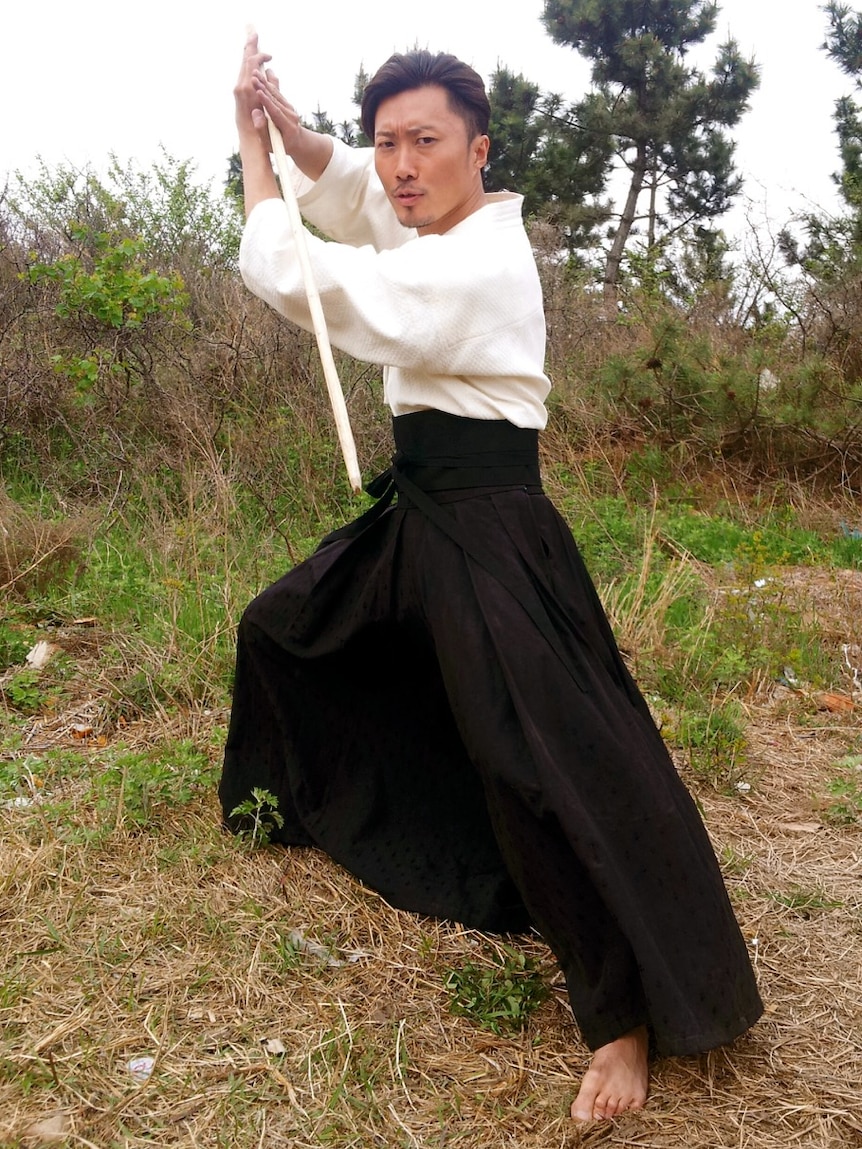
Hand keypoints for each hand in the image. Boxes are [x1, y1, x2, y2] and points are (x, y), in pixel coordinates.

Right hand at [234, 31, 301, 153]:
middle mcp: (291, 116)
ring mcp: (291, 109)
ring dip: (265, 83)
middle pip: (276, 100)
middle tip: (253, 77)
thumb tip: (256, 113)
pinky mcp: (288, 105)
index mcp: (288, 127)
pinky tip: (261, 76)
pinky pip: (277, 93)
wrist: (296, 143)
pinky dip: (269, 85)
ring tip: (255, 73)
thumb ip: (262, 130)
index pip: (276, 112)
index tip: (258, 92)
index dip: (267, 102)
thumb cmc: (279, 146)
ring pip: (276, 94)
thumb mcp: (269, 144)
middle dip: (264, 88)